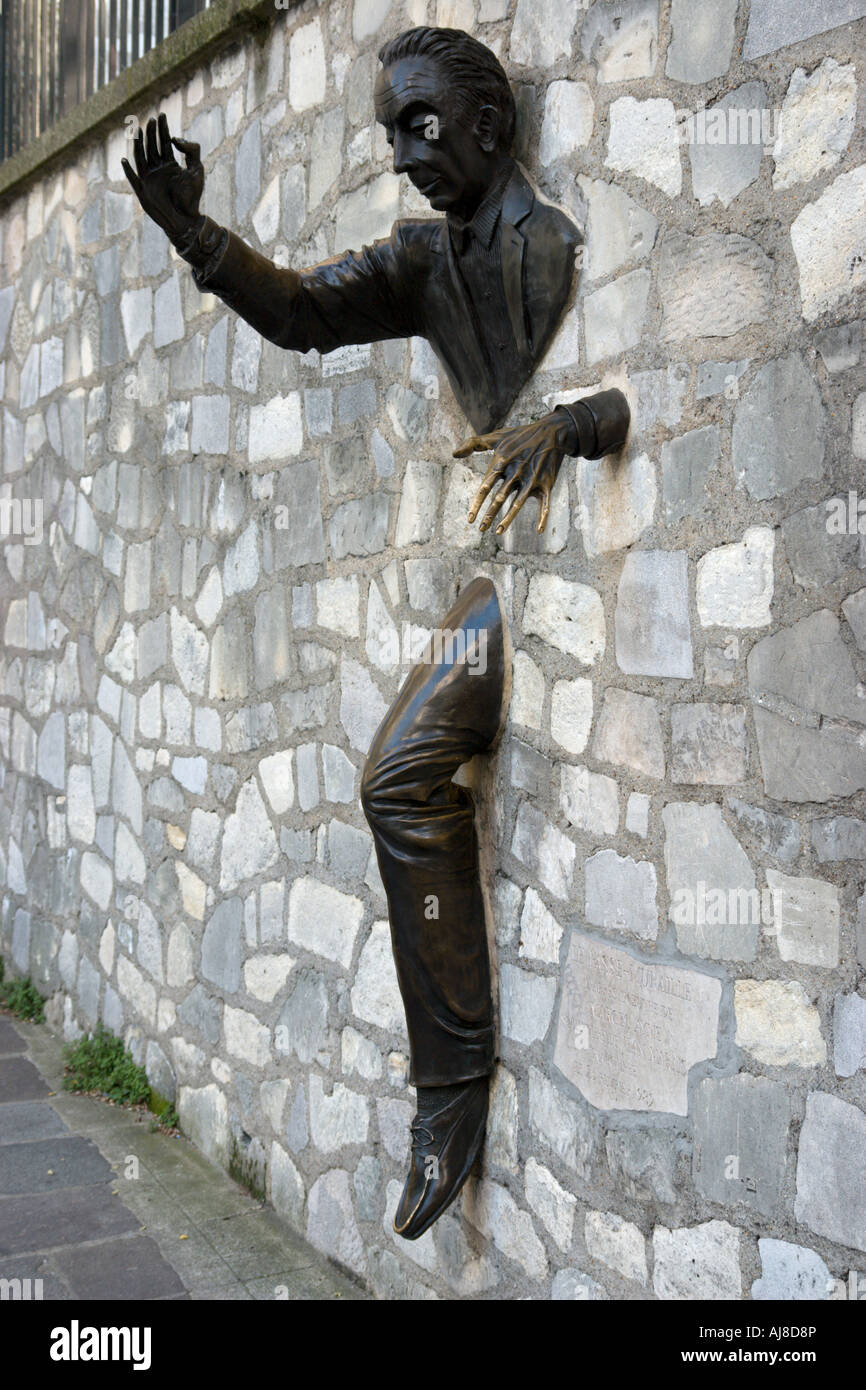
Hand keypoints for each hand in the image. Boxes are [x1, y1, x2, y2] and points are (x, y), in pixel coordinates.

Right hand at [121, 114, 203, 242]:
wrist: (187, 219)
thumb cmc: (193, 197)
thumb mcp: (197, 170)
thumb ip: (192, 150)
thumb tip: (175, 138)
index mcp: (170, 164)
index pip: (164, 142)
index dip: (163, 128)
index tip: (162, 114)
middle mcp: (158, 169)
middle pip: (152, 146)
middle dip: (151, 132)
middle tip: (152, 119)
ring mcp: (149, 179)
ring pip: (141, 157)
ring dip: (138, 144)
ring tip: (137, 130)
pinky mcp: (143, 191)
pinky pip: (133, 179)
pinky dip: (128, 171)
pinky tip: (124, 160)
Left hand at [455, 410, 575, 534]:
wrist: (551, 432)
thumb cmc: (520, 435)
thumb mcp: (497, 436)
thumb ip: (473, 443)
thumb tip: (454, 454)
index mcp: (502, 462)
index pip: (485, 486)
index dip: (476, 504)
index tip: (470, 519)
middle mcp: (516, 472)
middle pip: (499, 498)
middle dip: (489, 514)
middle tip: (481, 529)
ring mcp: (532, 479)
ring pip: (518, 503)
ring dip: (508, 518)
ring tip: (498, 531)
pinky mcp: (546, 483)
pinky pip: (545, 503)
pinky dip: (543, 517)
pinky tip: (539, 530)